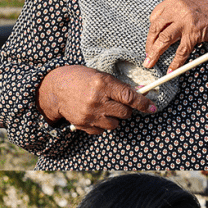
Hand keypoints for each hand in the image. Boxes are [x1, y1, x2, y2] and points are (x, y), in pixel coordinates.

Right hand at [37, 65, 155, 133]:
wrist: (55, 89)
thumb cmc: (81, 79)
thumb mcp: (102, 77)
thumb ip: (121, 87)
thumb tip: (143, 92)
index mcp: (102, 84)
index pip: (130, 97)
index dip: (144, 104)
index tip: (153, 108)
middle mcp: (96, 101)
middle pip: (125, 113)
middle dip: (126, 109)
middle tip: (117, 103)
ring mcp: (89, 114)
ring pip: (115, 124)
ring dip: (114, 118)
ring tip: (104, 108)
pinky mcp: (83, 125)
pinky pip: (102, 130)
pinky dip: (102, 124)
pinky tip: (95, 114)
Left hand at [144, 0, 207, 73]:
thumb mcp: (189, 4)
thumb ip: (176, 11)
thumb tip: (163, 27)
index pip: (155, 17)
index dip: (152, 31)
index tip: (151, 40)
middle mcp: (177, 8)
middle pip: (156, 28)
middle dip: (149, 44)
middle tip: (147, 56)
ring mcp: (185, 20)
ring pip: (164, 39)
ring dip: (155, 53)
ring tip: (150, 64)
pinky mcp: (193, 33)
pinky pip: (181, 51)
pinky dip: (175, 62)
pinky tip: (171, 70)